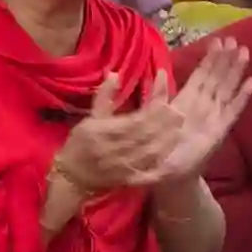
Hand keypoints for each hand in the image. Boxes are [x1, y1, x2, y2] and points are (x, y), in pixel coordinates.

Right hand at [52, 71, 182, 193]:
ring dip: (167, 139)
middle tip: (180, 113)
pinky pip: (148, 168)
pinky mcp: (129, 178)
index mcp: (108, 131)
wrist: (71, 178)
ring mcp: (124, 165)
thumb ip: (104, 96)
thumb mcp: (90, 118)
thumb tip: (114, 73)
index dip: (153, 109)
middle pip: (148, 134)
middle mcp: (118, 148)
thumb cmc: (80, 144)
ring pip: (151, 151)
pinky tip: (169, 149)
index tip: (166, 101)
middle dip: (165, 124)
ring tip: (179, 127)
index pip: (138, 118)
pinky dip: (160, 158)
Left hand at [147, 42, 251, 185]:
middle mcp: (201, 105)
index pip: (200, 75)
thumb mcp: (150, 120)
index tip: (218, 41)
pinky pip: (233, 111)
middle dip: (226, 59)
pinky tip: (251, 83)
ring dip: (236, 71)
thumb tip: (159, 72)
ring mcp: (213, 116)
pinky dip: (242, 97)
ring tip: (245, 52)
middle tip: (235, 40)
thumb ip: (157, 97)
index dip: (209, 59)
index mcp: (185, 101)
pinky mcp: (221, 130)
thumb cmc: (158, 149)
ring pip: (226, 89)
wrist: (168, 176)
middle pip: (216, 78)